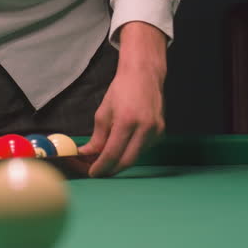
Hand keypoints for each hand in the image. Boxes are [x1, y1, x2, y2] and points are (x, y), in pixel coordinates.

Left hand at [79, 22, 166, 176]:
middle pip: (127, 161)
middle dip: (111, 169)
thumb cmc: (122, 89)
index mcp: (127, 121)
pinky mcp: (161, 131)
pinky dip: (132, 151)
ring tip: (107, 157)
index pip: (112, 153)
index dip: (101, 166)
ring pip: (136, 156)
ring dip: (121, 160)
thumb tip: (87, 154)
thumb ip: (97, 137)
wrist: (144, 74)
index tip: (92, 173)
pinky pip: (144, 148)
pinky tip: (124, 144)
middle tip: (99, 171)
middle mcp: (145, 127)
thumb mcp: (104, 112)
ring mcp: (156, 130)